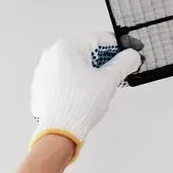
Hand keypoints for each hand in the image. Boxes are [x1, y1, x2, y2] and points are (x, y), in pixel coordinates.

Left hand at [29, 36, 141, 157]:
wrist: (59, 131)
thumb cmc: (79, 105)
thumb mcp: (108, 80)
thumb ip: (123, 63)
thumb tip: (131, 56)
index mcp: (67, 47)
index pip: (99, 40)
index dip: (118, 47)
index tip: (129, 54)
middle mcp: (52, 55)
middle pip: (86, 53)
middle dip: (104, 63)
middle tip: (117, 75)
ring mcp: (44, 71)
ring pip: (75, 66)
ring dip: (90, 73)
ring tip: (100, 90)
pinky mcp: (42, 86)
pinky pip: (64, 79)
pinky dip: (77, 83)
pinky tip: (85, 96)